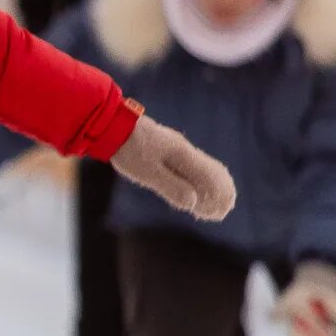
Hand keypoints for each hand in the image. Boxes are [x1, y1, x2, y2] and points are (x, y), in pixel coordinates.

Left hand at [111, 115, 236, 220]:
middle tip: (222, 210)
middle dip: (218, 191)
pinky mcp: (167, 147)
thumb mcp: (148, 172)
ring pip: (202, 167)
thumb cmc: (129, 150)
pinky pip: (189, 164)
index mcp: (184, 155)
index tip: (222, 211)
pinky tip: (193, 187)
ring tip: (211, 203)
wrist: (113, 125)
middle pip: (211, 171)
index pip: (211, 176)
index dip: (219, 194)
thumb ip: (171, 186)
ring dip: (209, 185)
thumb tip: (193, 202)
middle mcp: (185, 150)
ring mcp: (177, 147)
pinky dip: (197, 178)